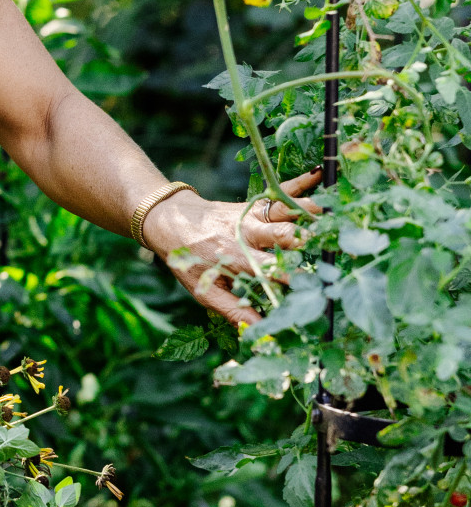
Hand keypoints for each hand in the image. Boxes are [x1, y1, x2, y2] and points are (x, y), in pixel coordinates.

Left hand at [142, 171, 322, 327]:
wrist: (169, 221)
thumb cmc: (189, 260)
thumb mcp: (204, 291)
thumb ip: (234, 311)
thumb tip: (262, 333)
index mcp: (237, 258)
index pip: (271, 269)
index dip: (294, 277)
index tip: (317, 286)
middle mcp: (248, 234)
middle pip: (282, 235)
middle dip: (307, 240)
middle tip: (333, 246)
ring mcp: (252, 216)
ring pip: (285, 211)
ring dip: (310, 212)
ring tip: (336, 215)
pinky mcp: (254, 204)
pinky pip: (279, 191)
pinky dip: (300, 182)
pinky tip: (319, 173)